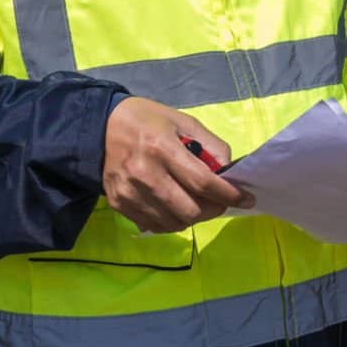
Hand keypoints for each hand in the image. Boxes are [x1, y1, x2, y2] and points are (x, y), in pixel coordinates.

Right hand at [101, 98, 249, 232]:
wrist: (100, 127)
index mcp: (162, 148)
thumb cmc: (147, 121)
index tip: (246, 199)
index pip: (202, 182)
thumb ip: (210, 145)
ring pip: (173, 223)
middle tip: (219, 202)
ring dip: (193, 218)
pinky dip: (171, 222)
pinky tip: (175, 208)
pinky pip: (154, 226)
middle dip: (213, 210)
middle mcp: (144, 173)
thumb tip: (228, 171)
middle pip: (190, 210)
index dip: (228, 194)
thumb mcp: (183, 121)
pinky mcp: (118, 204)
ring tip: (197, 204)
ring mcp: (129, 192)